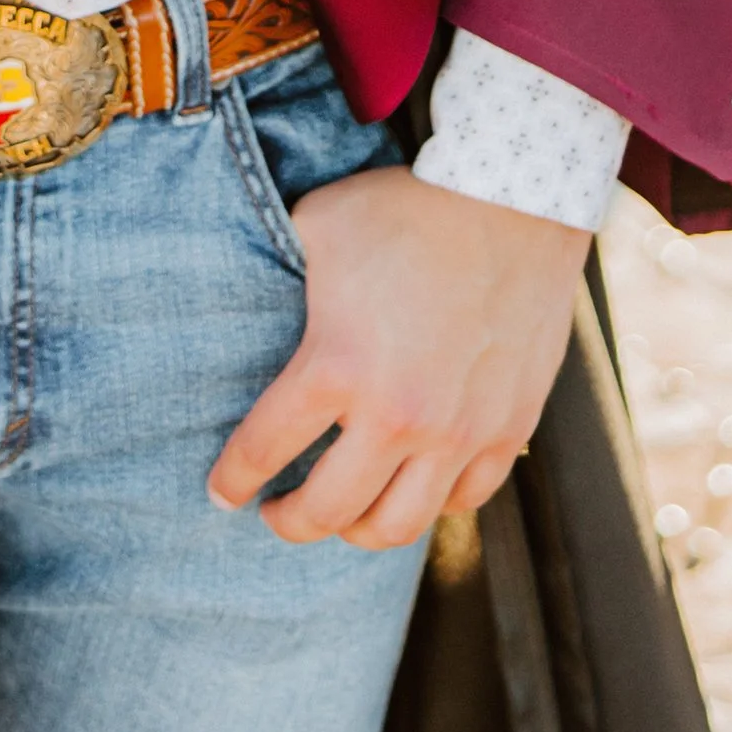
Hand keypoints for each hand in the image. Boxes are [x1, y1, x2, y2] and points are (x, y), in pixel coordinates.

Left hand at [208, 165, 586, 548]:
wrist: (511, 199)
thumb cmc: (405, 209)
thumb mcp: (317, 226)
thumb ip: (278, 269)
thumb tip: (246, 288)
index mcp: (337, 367)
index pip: (263, 449)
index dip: (232, 480)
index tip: (220, 495)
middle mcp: (396, 416)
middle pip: (327, 510)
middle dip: (288, 522)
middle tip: (274, 513)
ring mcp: (459, 432)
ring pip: (396, 526)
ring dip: (356, 532)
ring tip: (339, 516)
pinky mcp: (508, 429)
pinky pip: (463, 499)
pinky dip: (428, 505)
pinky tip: (407, 488)